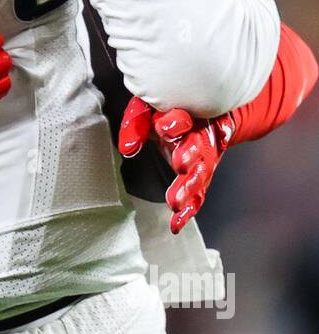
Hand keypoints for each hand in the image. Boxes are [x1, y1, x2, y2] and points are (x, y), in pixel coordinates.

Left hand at [118, 96, 235, 233]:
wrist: (202, 117)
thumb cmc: (166, 112)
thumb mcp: (146, 109)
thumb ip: (136, 124)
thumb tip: (128, 148)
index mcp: (186, 114)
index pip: (183, 117)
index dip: (175, 122)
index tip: (165, 128)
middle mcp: (199, 137)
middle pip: (198, 146)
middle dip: (190, 155)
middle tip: (181, 164)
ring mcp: (204, 159)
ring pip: (201, 174)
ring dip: (189, 188)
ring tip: (176, 202)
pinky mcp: (202, 178)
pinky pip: (198, 196)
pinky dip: (188, 211)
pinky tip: (176, 223)